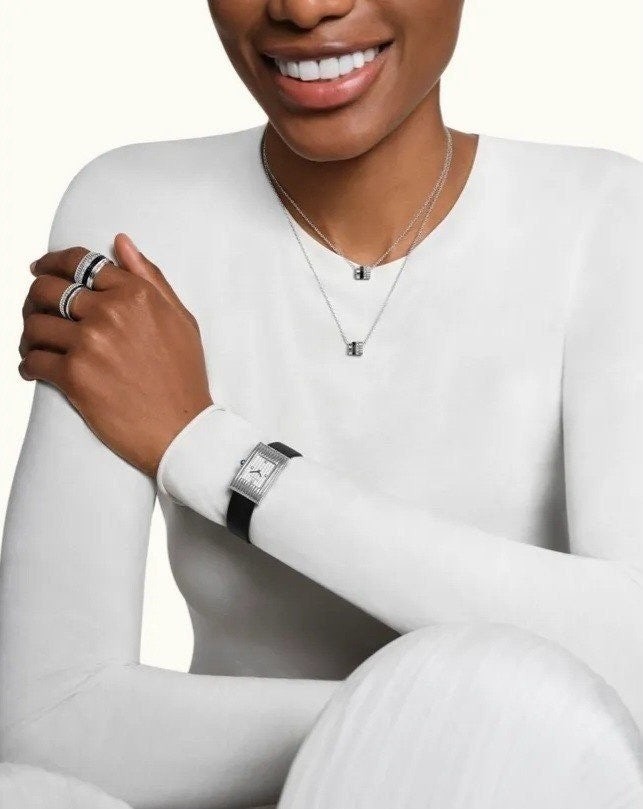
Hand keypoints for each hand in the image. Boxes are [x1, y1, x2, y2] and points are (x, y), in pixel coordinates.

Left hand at [19, 234, 214, 476]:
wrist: (181, 429)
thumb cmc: (184, 377)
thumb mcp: (180, 319)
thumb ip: (150, 278)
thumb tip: (121, 243)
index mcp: (135, 294)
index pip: (80, 263)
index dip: (54, 261)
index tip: (41, 268)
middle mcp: (110, 313)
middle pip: (48, 288)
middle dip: (35, 296)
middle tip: (35, 308)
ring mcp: (89, 343)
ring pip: (35, 324)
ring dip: (29, 333)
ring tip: (35, 343)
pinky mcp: (74, 376)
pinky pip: (33, 361)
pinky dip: (28, 365)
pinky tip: (33, 368)